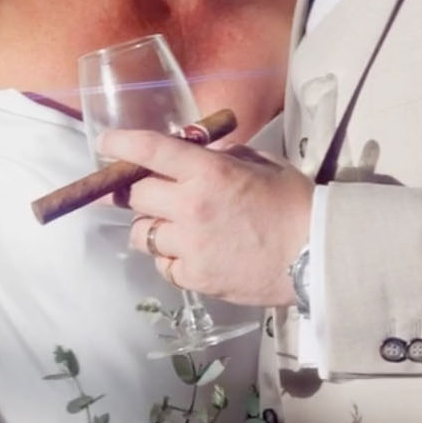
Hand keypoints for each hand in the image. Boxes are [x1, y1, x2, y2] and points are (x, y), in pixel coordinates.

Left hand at [109, 131, 313, 306]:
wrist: (316, 255)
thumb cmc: (295, 203)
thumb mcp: (261, 163)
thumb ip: (223, 156)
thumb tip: (195, 152)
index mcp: (208, 171)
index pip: (149, 150)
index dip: (119, 145)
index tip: (104, 145)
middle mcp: (191, 207)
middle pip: (135, 195)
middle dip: (132, 190)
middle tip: (135, 191)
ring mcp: (190, 246)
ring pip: (142, 234)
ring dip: (150, 226)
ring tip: (172, 226)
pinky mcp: (195, 278)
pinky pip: (163, 264)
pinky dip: (169, 257)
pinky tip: (190, 253)